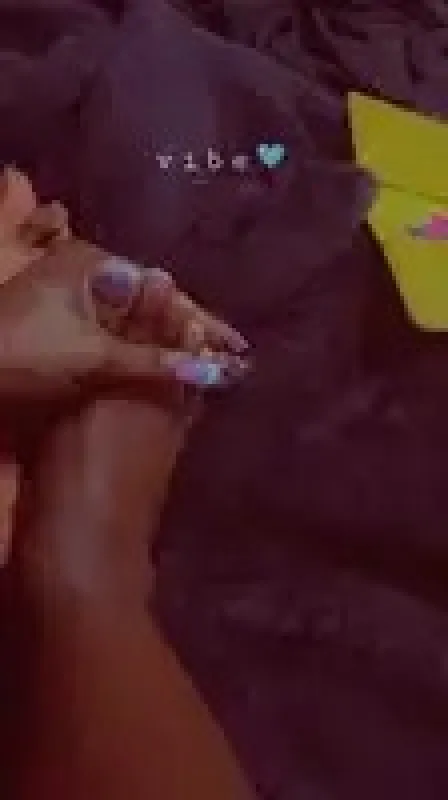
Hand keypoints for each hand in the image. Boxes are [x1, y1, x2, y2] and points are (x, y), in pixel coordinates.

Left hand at [0, 168, 250, 403]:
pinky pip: (117, 326)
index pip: (164, 293)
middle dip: (189, 330)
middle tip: (227, 357)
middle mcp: (86, 267)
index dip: (203, 323)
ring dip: (167, 338)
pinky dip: (141, 344)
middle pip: (152, 301)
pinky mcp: (63, 314)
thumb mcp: (95, 357)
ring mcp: (72, 289)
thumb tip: (214, 370)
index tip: (237, 347)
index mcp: (94, 263)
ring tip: (203, 360)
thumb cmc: (26, 353)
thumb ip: (154, 360)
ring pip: (135, 315)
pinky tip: (162, 359)